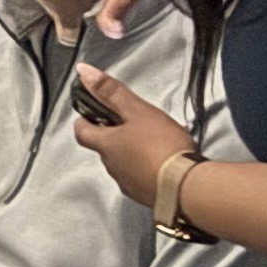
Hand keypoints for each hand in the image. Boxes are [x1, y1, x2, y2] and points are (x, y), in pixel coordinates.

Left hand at [68, 69, 192, 207]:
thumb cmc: (161, 145)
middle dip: (113, 135)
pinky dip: (145, 168)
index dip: (84, 120)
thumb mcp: (138, 111)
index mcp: (105, 145)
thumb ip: (112, 92)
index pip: (81, 132)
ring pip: (122, 163)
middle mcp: (111, 166)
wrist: (185, 186)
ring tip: (153, 141)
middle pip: (103, 147)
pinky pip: (139, 178)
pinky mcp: (144, 195)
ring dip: (131, 152)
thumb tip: (83, 71)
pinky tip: (163, 162)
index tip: (92, 112)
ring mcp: (127, 183)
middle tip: (131, 123)